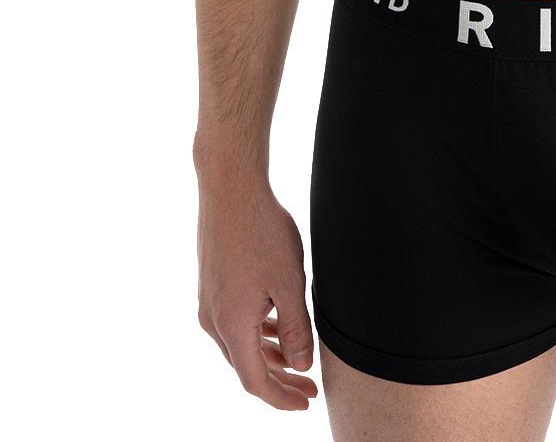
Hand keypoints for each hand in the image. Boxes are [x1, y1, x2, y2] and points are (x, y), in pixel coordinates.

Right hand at [197, 173, 318, 410]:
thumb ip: (296, 328)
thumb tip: (300, 366)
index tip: (306, 402)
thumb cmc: (261, 231)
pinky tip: (276, 326)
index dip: (281, 398)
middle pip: (246, 365)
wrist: (230, 188)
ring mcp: (209, 302)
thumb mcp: (289, 282)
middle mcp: (213, 320)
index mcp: (231, 325)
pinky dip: (257, 332)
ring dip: (269, 355)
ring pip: (240, 344)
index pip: (255, 380)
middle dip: (280, 380)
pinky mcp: (212, 285)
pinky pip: (235, 322)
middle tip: (309, 387)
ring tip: (298, 361)